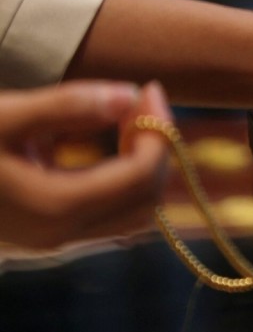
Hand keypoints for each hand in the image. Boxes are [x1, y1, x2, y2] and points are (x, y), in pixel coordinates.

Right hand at [0, 80, 171, 248]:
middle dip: (156, 149)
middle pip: (148, 199)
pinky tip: (95, 143)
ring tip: (122, 119)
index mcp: (57, 207)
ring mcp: (56, 241)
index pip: (142, 175)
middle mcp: (64, 234)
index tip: (149, 90)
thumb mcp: (0, 117)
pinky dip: (120, 181)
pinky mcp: (47, 237)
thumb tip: (130, 95)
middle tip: (139, 102)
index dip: (157, 129)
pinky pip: (108, 215)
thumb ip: (66, 106)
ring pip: (133, 214)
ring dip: (141, 167)